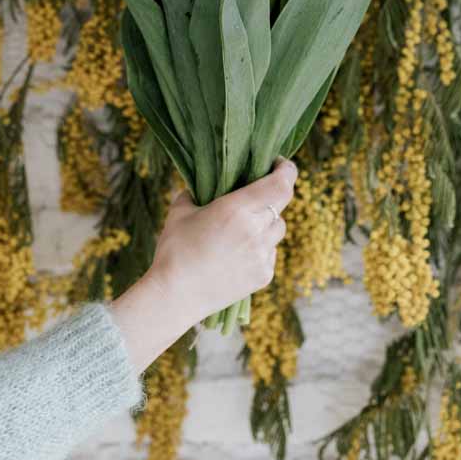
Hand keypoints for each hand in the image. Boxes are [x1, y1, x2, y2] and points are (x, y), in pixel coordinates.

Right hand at [111, 158, 297, 371]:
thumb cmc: (174, 250)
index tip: (278, 163)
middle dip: (273, 194)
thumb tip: (200, 185)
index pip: (281, 183)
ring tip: (244, 226)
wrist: (174, 296)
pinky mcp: (263, 275)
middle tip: (258, 192)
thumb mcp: (180, 211)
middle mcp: (255, 230)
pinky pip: (271, 252)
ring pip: (278, 228)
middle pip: (282, 203)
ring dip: (267, 221)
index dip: (286, 170)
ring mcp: (262, 255)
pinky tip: (239, 252)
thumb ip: (194, 192)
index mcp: (237, 208)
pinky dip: (261, 247)